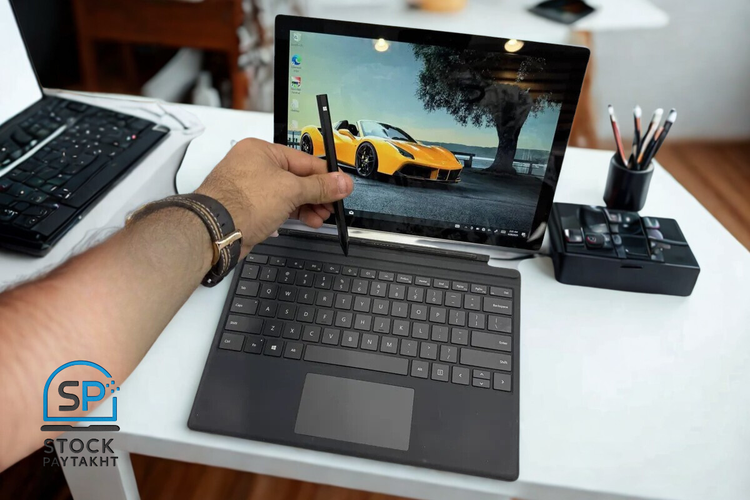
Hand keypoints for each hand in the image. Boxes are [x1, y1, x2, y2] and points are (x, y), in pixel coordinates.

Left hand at [196, 138, 353, 252]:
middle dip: (317, 194)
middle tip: (333, 204)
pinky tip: (307, 220)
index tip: (341, 186)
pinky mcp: (249, 207)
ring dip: (308, 206)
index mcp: (261, 151)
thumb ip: (319, 187)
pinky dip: (294, 213)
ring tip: (321, 216)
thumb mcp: (290, 190)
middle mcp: (254, 166)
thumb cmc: (239, 203)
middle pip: (297, 178)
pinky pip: (278, 207)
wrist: (215, 231)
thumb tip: (341, 183)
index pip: (304, 160)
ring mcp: (251, 188)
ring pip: (288, 194)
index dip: (325, 175)